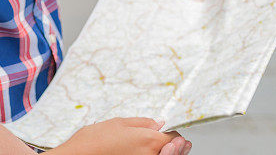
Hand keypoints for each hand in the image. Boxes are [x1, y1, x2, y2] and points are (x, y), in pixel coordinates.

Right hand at [52, 118, 190, 154]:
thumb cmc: (94, 140)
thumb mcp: (119, 123)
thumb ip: (142, 123)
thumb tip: (158, 123)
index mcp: (149, 140)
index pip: (173, 138)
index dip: (173, 134)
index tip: (170, 132)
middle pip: (173, 151)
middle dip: (177, 146)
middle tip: (181, 143)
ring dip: (168, 152)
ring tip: (171, 148)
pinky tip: (150, 153)